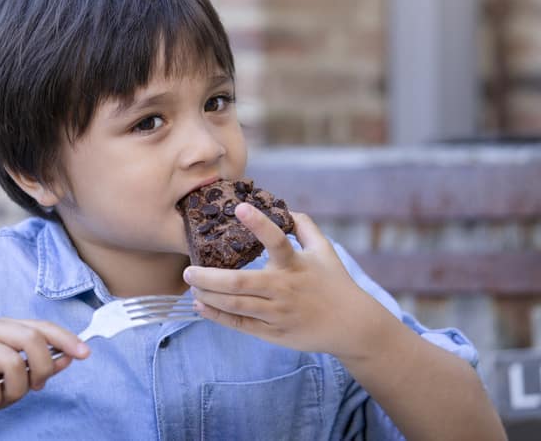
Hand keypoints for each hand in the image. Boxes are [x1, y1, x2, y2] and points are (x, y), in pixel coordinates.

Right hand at [0, 318, 88, 410]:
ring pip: (14, 364)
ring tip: (6, 396)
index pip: (43, 327)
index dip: (66, 339)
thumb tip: (69, 358)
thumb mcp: (18, 376)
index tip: (86, 353)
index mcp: (7, 326)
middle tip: (37, 386)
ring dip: (17, 389)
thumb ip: (43, 365)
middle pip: (32, 340)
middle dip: (43, 368)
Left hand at [183, 202, 376, 358]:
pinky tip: (201, 305)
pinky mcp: (273, 332)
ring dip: (209, 296)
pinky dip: (217, 316)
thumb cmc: (335, 283)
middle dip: (209, 276)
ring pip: (235, 305)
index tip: (240, 207)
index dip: (258, 223)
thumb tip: (286, 207)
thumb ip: (305, 226)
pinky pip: (240, 324)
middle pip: (240, 282)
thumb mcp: (325, 251)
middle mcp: (283, 289)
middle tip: (188, 268)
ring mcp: (277, 313)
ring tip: (192, 285)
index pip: (276, 240)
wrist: (352, 326)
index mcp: (295, 264)